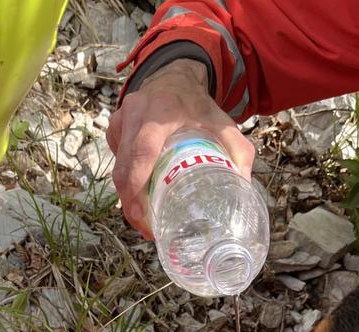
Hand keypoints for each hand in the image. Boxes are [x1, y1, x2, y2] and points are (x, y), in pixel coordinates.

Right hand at [108, 60, 254, 237]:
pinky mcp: (114, 128)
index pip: (140, 155)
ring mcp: (121, 120)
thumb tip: (244, 184)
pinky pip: (116, 162)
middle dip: (131, 205)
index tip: (145, 218)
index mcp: (160, 113)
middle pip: (123, 169)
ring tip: (146, 218)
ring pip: (118, 168)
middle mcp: (135, 114)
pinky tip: (140, 194)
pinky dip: (126, 182)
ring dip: (128, 197)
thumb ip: (238, 149)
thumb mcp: (221, 121)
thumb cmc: (196, 104)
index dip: (137, 190)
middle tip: (147, 228)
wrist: (173, 75)